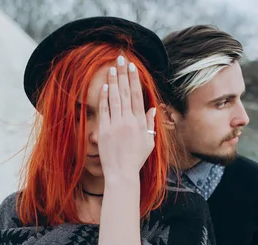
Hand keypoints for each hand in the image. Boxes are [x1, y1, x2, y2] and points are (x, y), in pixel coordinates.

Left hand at [98, 56, 155, 179]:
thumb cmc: (136, 159)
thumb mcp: (149, 142)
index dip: (134, 80)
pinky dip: (104, 98)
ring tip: (111, 68)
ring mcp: (115, 125)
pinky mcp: (104, 131)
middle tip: (121, 59)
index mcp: (140, 123)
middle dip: (123, 74)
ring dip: (113, 82)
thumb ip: (150, 124)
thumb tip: (152, 108)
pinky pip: (104, 110)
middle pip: (125, 93)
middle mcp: (128, 121)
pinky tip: (104, 86)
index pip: (137, 96)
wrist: (122, 173)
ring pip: (114, 99)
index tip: (132, 67)